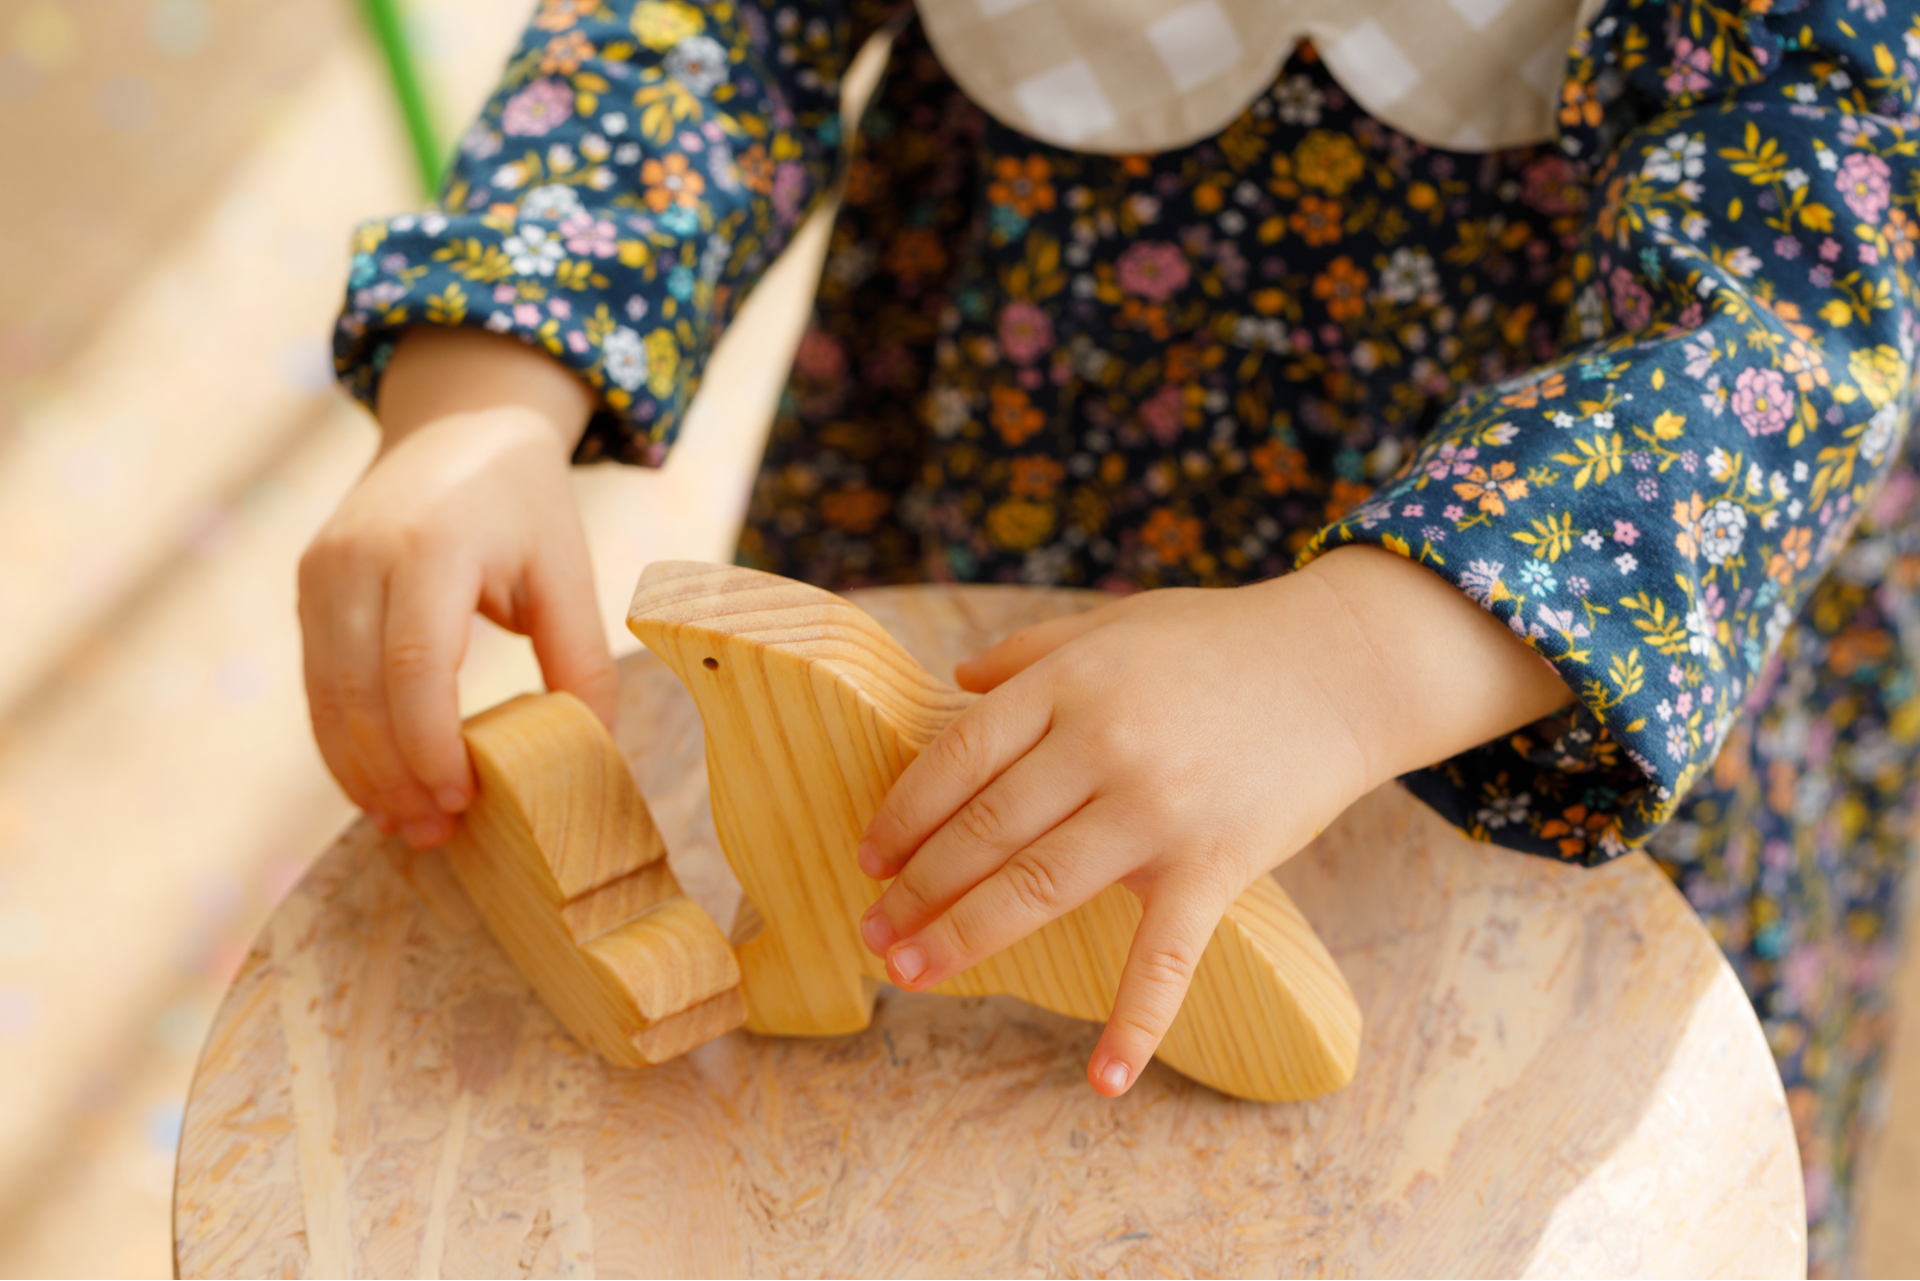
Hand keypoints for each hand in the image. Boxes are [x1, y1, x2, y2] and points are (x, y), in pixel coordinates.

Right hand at [298, 328, 611, 849]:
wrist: (458, 422)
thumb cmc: (524, 502)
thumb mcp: (566, 569)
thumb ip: (579, 658)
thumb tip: (594, 748)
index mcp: (431, 547)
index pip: (415, 667)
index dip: (430, 746)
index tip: (461, 801)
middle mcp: (359, 557)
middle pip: (359, 693)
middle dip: (393, 775)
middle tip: (436, 833)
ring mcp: (322, 571)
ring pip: (324, 696)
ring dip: (359, 770)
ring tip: (408, 824)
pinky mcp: (307, 586)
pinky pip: (315, 681)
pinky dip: (342, 739)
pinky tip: (379, 783)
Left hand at [855, 546, 1572, 1096]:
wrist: (1343, 667)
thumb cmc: (1219, 642)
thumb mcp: (1114, 624)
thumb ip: (1032, 652)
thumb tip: (958, 680)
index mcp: (1068, 684)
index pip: (959, 758)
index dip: (903, 813)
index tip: (869, 858)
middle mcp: (1102, 746)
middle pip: (984, 831)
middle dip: (917, 888)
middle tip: (873, 932)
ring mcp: (1157, 811)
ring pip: (1038, 888)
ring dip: (964, 936)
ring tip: (910, 971)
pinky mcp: (1215, 865)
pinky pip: (1166, 957)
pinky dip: (1137, 1024)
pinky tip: (1102, 1081)